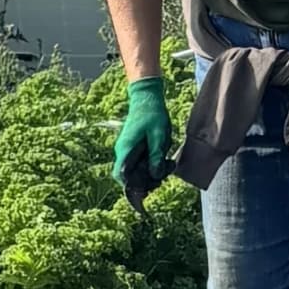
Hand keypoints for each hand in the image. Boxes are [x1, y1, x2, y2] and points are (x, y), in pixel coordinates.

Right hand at [111, 73, 175, 199]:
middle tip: (164, 175)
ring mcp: (127, 149)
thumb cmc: (153, 114)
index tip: (145, 192)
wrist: (147, 97)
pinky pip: (140, 162)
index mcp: (126, 149)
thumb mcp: (159, 136)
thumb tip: (155, 176)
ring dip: (151, 172)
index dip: (131, 187)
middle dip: (146, 181)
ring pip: (136, 170)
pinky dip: (151, 165)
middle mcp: (123, 151)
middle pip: (129, 177)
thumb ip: (156, 156)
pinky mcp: (133, 147)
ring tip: (168, 165)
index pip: (121, 175)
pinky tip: (163, 160)